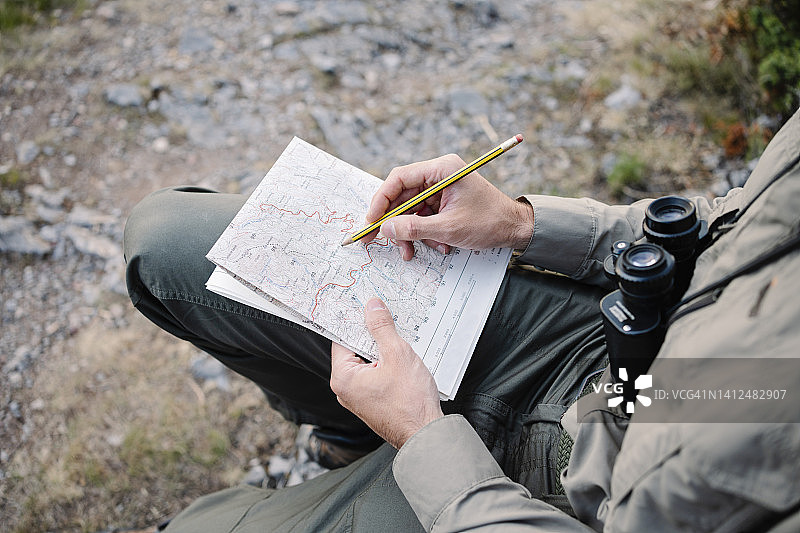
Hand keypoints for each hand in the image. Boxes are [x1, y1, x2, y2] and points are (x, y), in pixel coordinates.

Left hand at [330, 298, 443, 448]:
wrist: (425, 435)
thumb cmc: (410, 403)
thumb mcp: (397, 354)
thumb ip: (381, 327)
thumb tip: (372, 307)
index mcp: (343, 377)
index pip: (342, 338)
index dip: (356, 321)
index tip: (366, 308)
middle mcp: (345, 390)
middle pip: (355, 350)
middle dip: (372, 336)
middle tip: (387, 322)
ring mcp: (359, 398)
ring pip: (368, 363)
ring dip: (382, 351)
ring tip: (399, 343)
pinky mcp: (372, 403)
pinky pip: (375, 376)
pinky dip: (387, 365)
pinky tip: (403, 361)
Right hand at [364, 154, 533, 259]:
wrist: (516, 229)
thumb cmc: (490, 222)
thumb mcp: (449, 228)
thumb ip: (414, 228)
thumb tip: (385, 229)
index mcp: (442, 169)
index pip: (399, 178)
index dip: (381, 200)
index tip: (371, 221)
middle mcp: (439, 175)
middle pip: (401, 196)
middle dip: (393, 222)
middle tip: (374, 240)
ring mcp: (440, 189)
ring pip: (410, 210)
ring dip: (409, 233)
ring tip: (412, 251)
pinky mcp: (443, 202)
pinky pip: (422, 217)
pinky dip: (422, 234)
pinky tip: (434, 245)